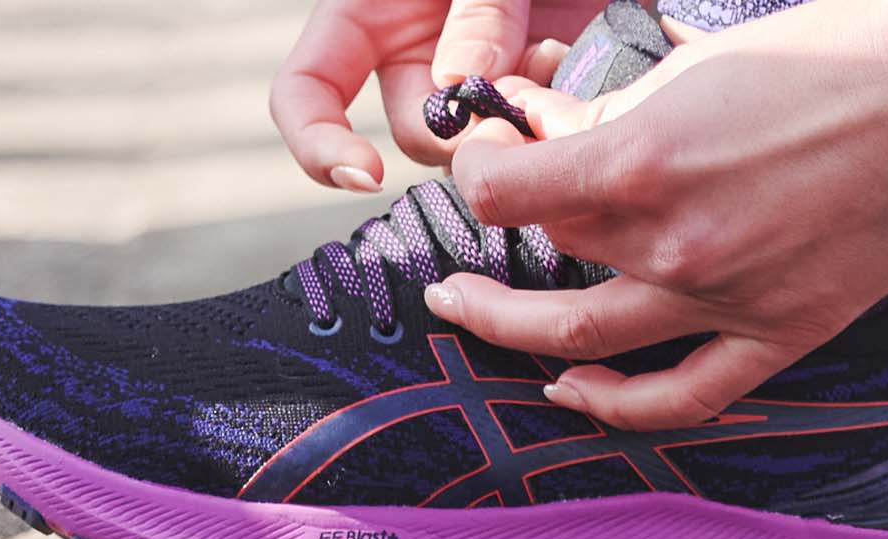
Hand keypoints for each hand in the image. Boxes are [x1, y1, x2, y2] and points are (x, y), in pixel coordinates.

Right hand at [270, 0, 609, 191]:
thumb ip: (476, 7)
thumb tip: (458, 90)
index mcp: (367, 14)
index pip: (306, 92)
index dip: (317, 142)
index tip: (363, 173)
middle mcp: (416, 55)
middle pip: (416, 133)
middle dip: (460, 131)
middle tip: (514, 102)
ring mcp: (479, 73)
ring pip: (483, 138)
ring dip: (519, 119)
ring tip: (559, 56)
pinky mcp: (538, 85)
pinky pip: (540, 125)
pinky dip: (562, 112)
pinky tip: (581, 66)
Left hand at [429, 0, 887, 430]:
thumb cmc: (833, 54)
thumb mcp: (697, 65)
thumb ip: (613, 113)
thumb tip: (548, 128)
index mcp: (644, 162)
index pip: (501, 193)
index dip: (474, 171)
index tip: (480, 158)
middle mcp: (674, 243)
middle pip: (540, 262)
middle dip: (481, 259)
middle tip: (450, 263)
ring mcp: (727, 299)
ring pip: (583, 343)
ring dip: (514, 332)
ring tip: (473, 316)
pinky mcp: (782, 332)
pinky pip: (683, 396)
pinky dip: (617, 406)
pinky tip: (572, 391)